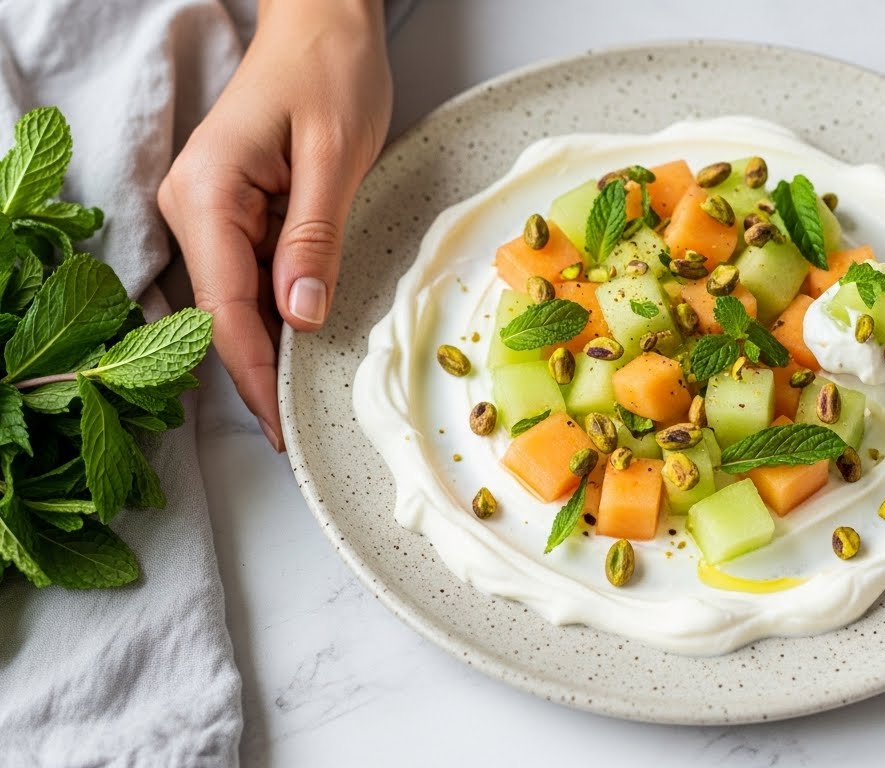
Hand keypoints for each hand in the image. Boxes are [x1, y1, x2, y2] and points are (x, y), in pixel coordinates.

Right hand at [158, 0, 391, 449]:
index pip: (225, 308)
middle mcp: (194, 209)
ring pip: (236, 301)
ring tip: (302, 403)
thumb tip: (300, 317)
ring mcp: (211, 212)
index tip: (279, 427)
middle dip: (255, 373)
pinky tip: (304, 343)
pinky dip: (278, 311)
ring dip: (268, 348)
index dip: (252, 374)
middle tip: (293, 432)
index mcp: (207, 195)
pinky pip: (252, 276)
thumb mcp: (336, 157)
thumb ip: (314, 238)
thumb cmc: (330, 73)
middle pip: (221, 314)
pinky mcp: (236, 212)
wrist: (324, 25)